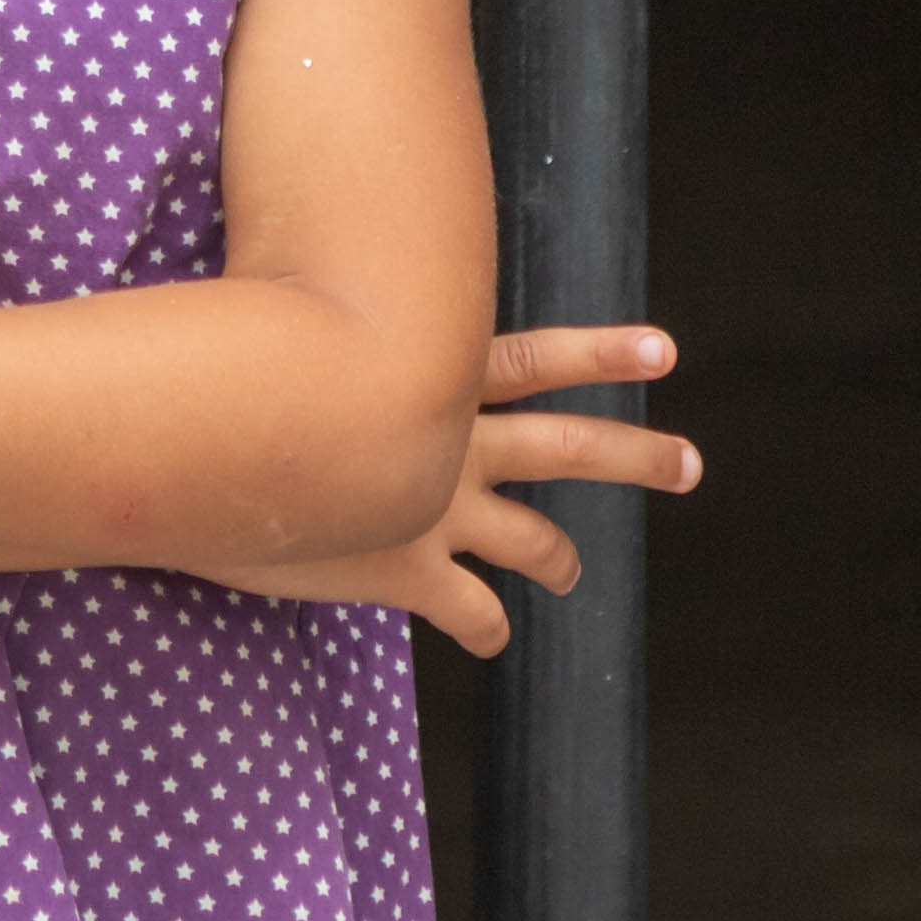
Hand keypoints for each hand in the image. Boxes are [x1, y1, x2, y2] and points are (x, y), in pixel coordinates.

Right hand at [217, 324, 699, 658]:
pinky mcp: (410, 570)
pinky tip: (492, 637)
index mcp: (438, 378)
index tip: (666, 352)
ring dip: (564, 557)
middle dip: (636, 457)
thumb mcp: (290, 321)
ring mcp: (439, 510)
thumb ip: (315, 313)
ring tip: (576, 572)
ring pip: (535, 538)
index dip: (601, 355)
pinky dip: (488, 626)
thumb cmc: (240, 372)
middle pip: (567, 449)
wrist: (229, 446)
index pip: (536, 358)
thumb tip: (296, 283)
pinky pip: (472, 610)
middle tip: (691, 465)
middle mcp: (455, 442)